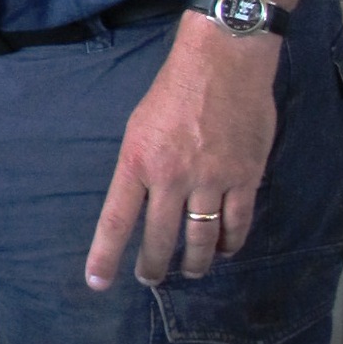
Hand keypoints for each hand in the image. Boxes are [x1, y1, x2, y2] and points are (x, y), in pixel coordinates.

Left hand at [85, 13, 280, 289]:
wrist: (223, 59)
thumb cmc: (175, 88)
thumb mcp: (138, 125)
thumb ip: (140, 166)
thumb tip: (141, 200)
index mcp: (137, 161)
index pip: (116, 220)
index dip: (105, 256)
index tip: (97, 283)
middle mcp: (171, 176)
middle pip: (160, 238)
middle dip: (154, 267)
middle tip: (150, 280)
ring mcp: (210, 179)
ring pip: (201, 239)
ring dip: (195, 262)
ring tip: (192, 271)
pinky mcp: (245, 176)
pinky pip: (238, 223)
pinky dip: (231, 242)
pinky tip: (226, 248)